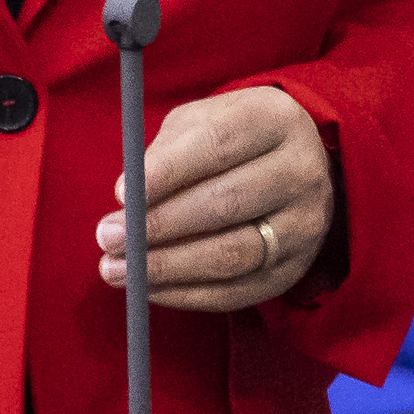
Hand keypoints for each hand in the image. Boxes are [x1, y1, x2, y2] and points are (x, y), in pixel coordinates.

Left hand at [100, 85, 334, 312]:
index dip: (168, 170)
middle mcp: (302, 171)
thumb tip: (128, 198)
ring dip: (167, 266)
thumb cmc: (231, 143)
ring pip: (232, 253)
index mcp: (276, 120)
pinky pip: (236, 291)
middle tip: (109, 236)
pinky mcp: (293, 269)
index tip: (122, 194)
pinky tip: (148, 287)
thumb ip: (165, 152)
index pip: (219, 143)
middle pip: (227, 201)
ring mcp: (304, 224)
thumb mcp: (202, 123)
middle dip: (160, 224)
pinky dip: (185, 293)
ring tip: (117, 268)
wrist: (291, 170)